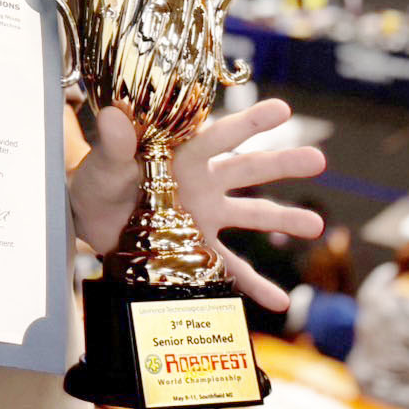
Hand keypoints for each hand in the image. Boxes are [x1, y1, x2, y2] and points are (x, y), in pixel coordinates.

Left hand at [68, 98, 324, 311]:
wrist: (89, 218)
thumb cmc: (98, 180)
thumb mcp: (104, 163)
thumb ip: (114, 144)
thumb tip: (113, 115)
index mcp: (181, 154)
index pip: (219, 135)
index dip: (250, 122)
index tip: (282, 108)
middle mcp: (200, 182)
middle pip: (247, 170)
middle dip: (282, 163)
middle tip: (318, 158)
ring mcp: (203, 216)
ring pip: (250, 216)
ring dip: (284, 219)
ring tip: (317, 225)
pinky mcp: (196, 249)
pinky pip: (231, 268)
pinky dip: (255, 285)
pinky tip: (280, 301)